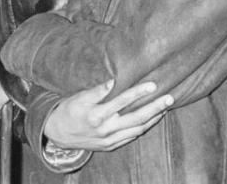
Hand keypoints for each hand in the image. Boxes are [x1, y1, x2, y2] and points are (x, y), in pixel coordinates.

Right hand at [44, 80, 173, 151]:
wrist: (57, 134)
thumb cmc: (68, 111)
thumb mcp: (78, 98)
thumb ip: (97, 91)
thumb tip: (114, 81)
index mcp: (96, 115)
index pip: (122, 101)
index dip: (138, 92)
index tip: (152, 85)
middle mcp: (106, 129)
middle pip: (136, 118)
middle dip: (155, 107)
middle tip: (169, 98)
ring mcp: (109, 140)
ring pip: (137, 129)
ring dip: (153, 118)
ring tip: (165, 108)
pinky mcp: (111, 145)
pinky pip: (131, 137)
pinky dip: (144, 128)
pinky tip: (151, 120)